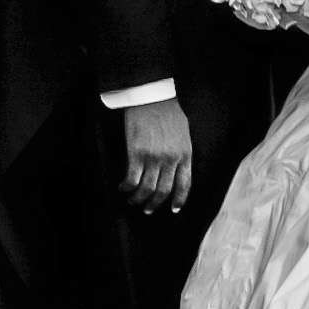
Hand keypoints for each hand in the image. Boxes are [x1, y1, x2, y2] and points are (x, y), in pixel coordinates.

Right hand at [121, 99, 192, 214]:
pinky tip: (123, 187)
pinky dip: (127, 187)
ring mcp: (154, 158)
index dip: (179, 199)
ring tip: (133, 200)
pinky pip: (132, 178)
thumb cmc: (168, 112)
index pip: (185, 184)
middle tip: (147, 209)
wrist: (152, 98)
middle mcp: (171, 160)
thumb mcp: (184, 134)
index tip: (174, 209)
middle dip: (155, 203)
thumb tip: (177, 167)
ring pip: (147, 189)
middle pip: (164, 190)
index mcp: (185, 155)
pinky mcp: (136, 154)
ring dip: (138, 199)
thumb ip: (182, 152)